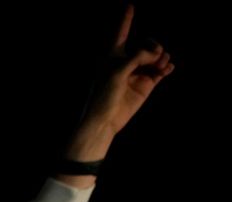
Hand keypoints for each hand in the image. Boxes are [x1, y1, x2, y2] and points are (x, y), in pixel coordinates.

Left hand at [67, 5, 174, 160]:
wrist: (106, 120)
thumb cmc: (104, 94)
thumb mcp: (118, 71)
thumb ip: (137, 56)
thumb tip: (158, 53)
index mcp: (112, 54)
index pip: (121, 32)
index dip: (126, 18)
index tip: (129, 4)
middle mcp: (126, 61)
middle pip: (146, 43)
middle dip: (153, 45)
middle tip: (155, 55)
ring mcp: (137, 71)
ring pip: (156, 55)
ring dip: (161, 56)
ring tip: (161, 64)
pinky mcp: (146, 83)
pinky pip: (161, 69)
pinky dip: (166, 67)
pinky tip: (167, 68)